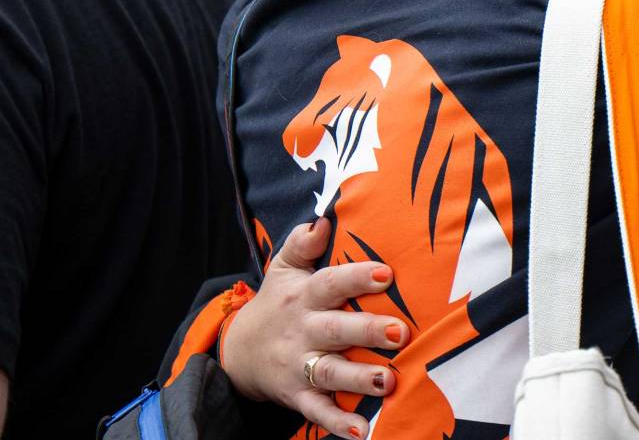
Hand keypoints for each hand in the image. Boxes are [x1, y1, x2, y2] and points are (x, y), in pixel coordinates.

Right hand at [220, 219, 404, 439]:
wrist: (238, 352)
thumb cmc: (277, 302)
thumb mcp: (282, 269)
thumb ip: (302, 243)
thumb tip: (323, 218)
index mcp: (304, 296)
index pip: (331, 284)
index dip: (357, 278)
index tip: (386, 274)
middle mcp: (302, 331)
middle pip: (336, 330)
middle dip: (367, 332)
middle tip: (400, 332)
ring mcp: (298, 366)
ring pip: (330, 373)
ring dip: (359, 378)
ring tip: (389, 381)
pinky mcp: (297, 396)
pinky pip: (317, 411)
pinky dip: (338, 423)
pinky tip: (363, 430)